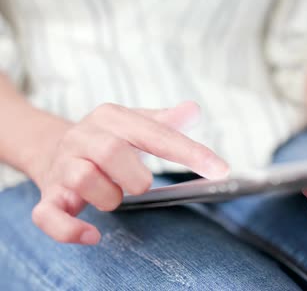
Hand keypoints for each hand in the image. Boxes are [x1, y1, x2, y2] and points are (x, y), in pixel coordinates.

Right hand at [28, 101, 228, 244]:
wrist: (51, 147)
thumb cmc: (108, 139)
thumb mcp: (136, 123)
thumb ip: (166, 121)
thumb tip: (194, 110)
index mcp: (112, 117)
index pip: (157, 134)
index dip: (191, 153)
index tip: (220, 170)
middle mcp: (84, 137)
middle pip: (112, 152)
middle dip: (136, 176)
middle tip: (141, 184)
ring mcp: (63, 167)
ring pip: (84, 180)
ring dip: (109, 197)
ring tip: (115, 196)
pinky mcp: (48, 196)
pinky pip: (49, 215)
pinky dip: (70, 230)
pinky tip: (93, 236)